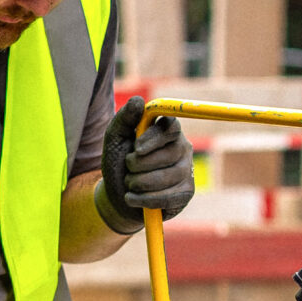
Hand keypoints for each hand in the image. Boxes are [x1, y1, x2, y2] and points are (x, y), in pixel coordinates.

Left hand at [95, 96, 195, 233]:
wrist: (118, 195)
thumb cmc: (118, 162)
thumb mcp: (114, 138)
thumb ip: (124, 118)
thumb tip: (138, 101)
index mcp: (167, 130)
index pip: (171, 127)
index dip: (154, 138)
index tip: (136, 148)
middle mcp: (182, 147)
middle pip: (169, 154)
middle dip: (139, 165)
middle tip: (128, 168)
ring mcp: (187, 170)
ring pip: (167, 178)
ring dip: (139, 183)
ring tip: (130, 183)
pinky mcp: (186, 192)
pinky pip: (167, 197)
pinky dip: (144, 200)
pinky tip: (134, 198)